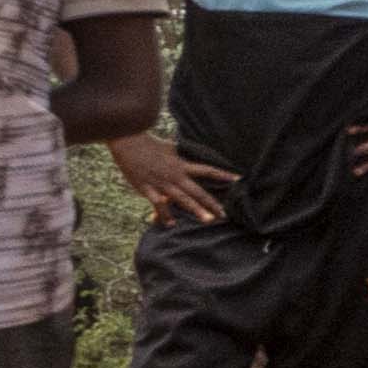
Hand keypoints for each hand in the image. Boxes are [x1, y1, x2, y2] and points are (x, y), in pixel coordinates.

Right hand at [112, 130, 237, 222]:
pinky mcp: (147, 189)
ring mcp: (162, 183)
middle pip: (197, 191)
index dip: (223, 175)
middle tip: (225, 214)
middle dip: (212, 203)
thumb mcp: (172, 148)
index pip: (207, 170)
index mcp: (182, 165)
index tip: (238, 179)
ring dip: (196, 210)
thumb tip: (193, 153)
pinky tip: (171, 224)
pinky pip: (159, 204)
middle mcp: (175, 175)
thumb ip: (182, 156)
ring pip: (182, 199)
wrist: (129, 143)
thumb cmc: (150, 145)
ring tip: (209, 220)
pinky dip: (165, 215)